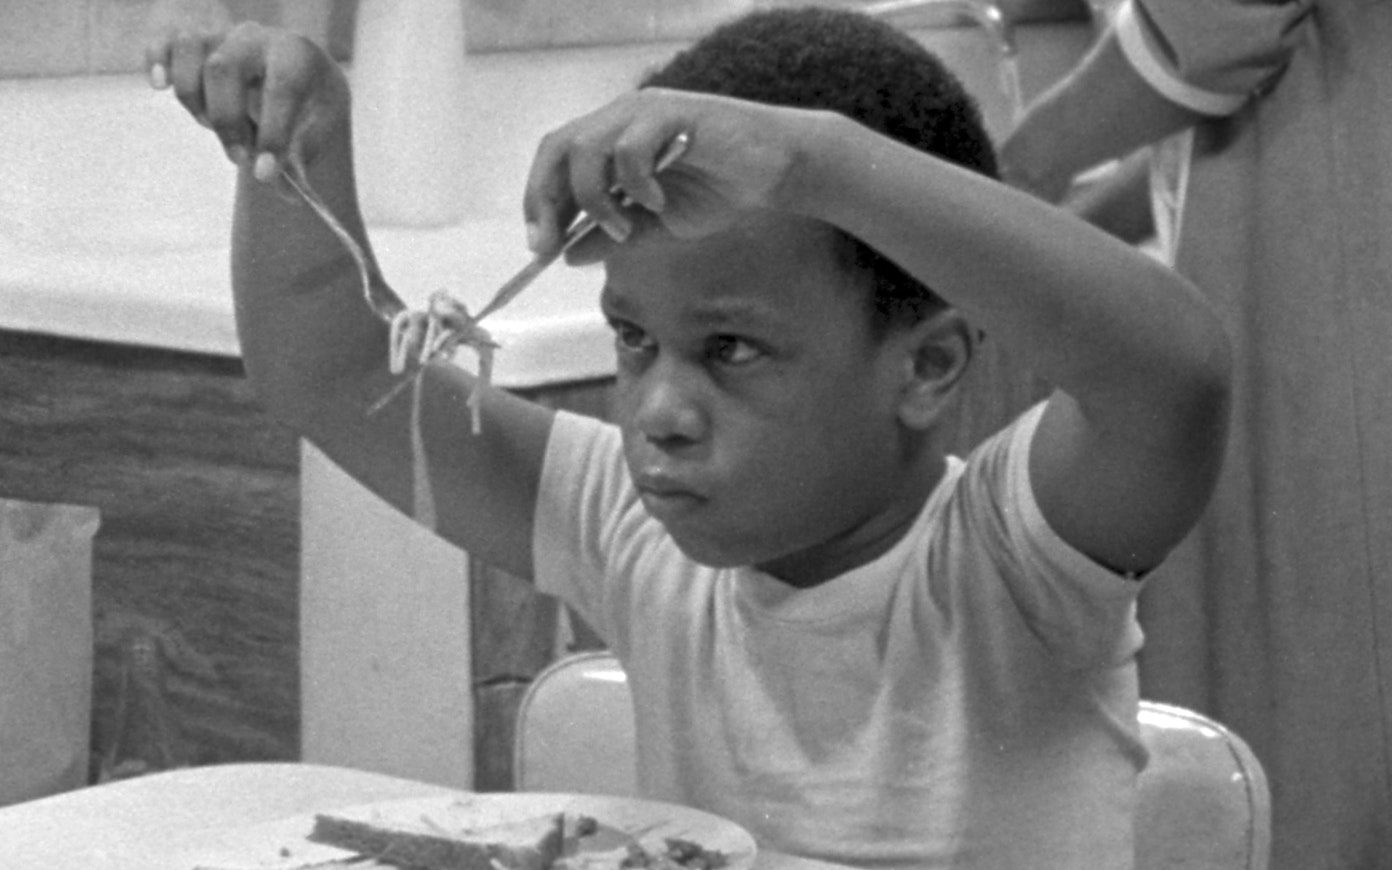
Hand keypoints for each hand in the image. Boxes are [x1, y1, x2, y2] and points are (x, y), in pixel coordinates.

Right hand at [145, 16, 349, 188]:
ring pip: (190, 50)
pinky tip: (160, 85)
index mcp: (295, 56)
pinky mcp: (195, 43)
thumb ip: (300, 162)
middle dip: (226, 121)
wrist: (302, 72)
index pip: (281, 90)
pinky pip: (164, 42)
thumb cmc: (309, 103)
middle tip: (238, 158)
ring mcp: (222, 36)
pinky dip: (156, 61)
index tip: (264, 174)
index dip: (271, 134)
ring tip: (211, 125)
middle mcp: (256, 39)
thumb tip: (286, 193)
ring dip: (193, 97)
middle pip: (223, 68)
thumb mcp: (319, 130)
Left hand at [524, 87, 810, 261]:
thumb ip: (615, 236)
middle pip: (558, 148)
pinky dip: (634, 184)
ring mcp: (645, 112)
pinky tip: (657, 202)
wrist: (774, 170)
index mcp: (611, 137)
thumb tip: (569, 256)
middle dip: (547, 199)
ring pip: (587, 148)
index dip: (539, 201)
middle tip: (553, 243)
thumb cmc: (719, 189)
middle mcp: (620, 117)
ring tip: (624, 229)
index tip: (540, 247)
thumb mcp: (657, 225)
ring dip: (594, 198)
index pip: (556, 161)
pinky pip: (630, 148)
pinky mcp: (672, 113)